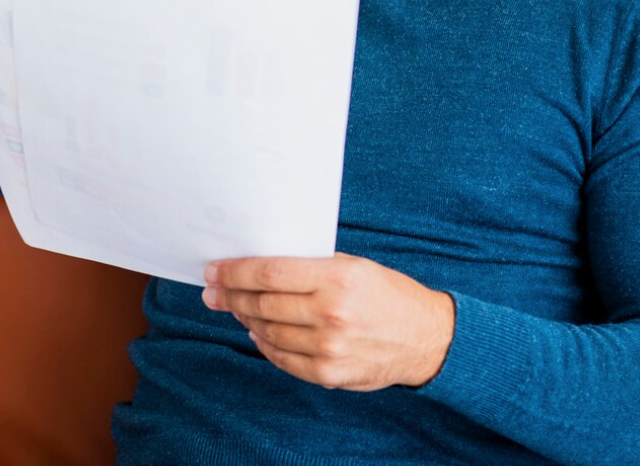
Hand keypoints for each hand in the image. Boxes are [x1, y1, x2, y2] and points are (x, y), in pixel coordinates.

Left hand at [202, 252, 456, 391]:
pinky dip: (264, 344)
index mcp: (338, 278)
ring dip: (245, 319)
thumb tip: (259, 267)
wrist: (426, 337)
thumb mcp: (354, 266)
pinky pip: (282, 358)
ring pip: (267, 331)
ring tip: (235, 308)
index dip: (234, 272)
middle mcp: (331, 313)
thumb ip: (310, 266)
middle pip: (262, 304)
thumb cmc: (388, 294)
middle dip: (230, 296)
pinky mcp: (329, 373)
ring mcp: (329, 347)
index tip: (214, 270)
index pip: (269, 273)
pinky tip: (258, 332)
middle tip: (213, 292)